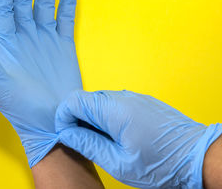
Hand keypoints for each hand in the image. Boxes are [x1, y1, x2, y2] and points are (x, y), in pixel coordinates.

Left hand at [0, 0, 81, 166]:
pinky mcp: (63, 47)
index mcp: (6, 45)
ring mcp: (44, 41)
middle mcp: (23, 39)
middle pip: (23, 1)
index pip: (2, 9)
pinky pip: (65, 20)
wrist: (53, 123)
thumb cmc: (22, 109)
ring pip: (44, 5)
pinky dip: (67, 4)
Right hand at [55, 90, 221, 187]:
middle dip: (76, 118)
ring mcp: (132, 97)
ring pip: (98, 101)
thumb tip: (66, 133)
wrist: (197, 157)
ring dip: (91, 118)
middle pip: (85, 99)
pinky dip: (106, 116)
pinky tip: (115, 135)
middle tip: (82, 141)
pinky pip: (113, 103)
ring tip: (101, 142)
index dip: (63, 117)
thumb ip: (88, 144)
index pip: (73, 100)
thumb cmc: (161, 164)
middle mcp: (122, 97)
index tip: (66, 134)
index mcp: (114, 110)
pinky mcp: (140, 101)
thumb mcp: (118, 162)